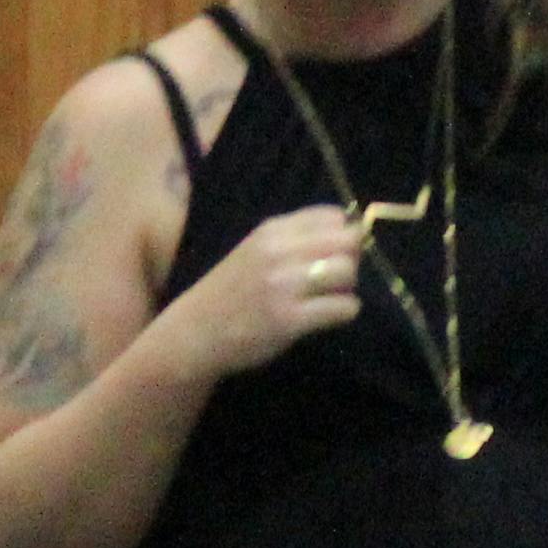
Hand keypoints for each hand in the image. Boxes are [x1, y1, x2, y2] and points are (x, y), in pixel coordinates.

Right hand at [166, 203, 365, 382]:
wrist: (196, 331)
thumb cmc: (232, 290)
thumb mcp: (256, 250)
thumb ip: (296, 238)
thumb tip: (351, 231)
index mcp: (272, 231)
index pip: (332, 216)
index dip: (342, 234)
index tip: (333, 252)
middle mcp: (278, 252)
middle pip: (347, 241)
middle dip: (351, 259)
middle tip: (336, 279)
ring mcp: (284, 286)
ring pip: (347, 272)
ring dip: (348, 287)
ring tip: (330, 298)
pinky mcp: (290, 319)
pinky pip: (343, 307)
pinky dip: (345, 312)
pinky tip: (328, 316)